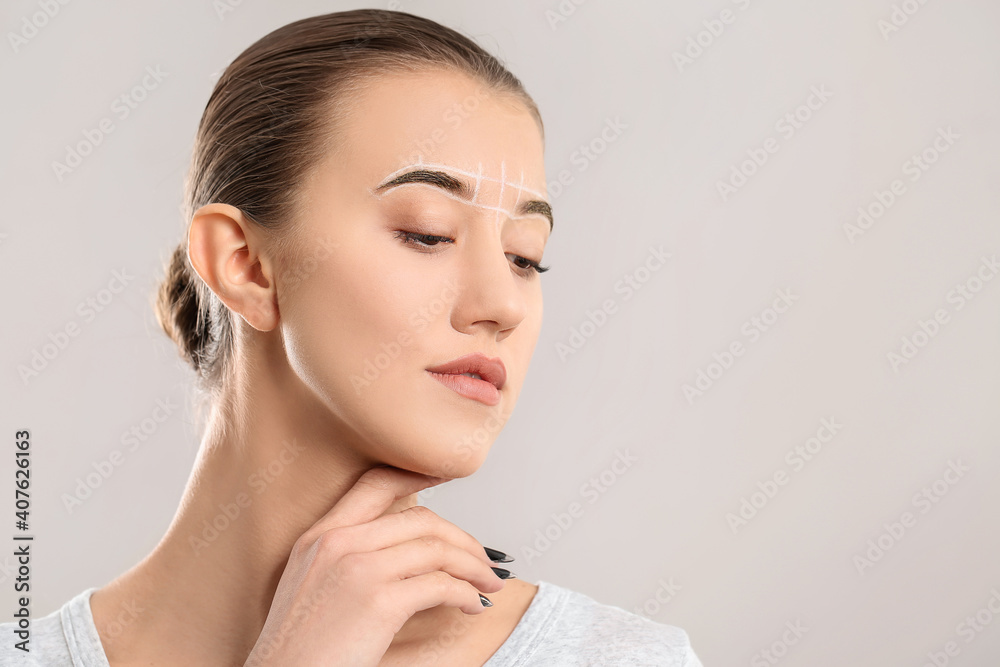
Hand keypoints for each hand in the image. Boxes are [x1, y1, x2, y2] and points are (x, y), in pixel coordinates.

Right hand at [243, 466, 505, 665]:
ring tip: (488, 584)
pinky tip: (473, 605)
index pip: (375, 485)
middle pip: (421, 519)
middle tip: (483, 560)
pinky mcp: (379, 601)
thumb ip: (346, 558)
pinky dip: (467, 593)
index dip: (417, 474)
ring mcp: (359, 569)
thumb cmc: (300, 649)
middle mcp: (338, 543)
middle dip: (463, 539)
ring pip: (437, 549)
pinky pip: (441, 585)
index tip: (448, 474)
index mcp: (318, 537)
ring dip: (473, 567)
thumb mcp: (311, 586)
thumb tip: (406, 554)